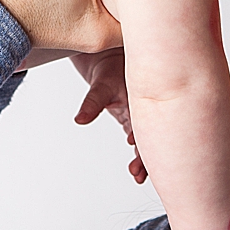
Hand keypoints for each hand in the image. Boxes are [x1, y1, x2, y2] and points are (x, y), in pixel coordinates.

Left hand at [71, 49, 145, 182]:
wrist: (108, 53)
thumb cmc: (110, 65)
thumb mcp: (103, 84)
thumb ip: (93, 103)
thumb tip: (80, 120)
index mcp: (143, 100)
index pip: (149, 124)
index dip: (143, 140)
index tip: (136, 154)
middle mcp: (143, 108)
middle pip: (150, 136)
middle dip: (145, 156)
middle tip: (138, 174)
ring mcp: (137, 114)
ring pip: (145, 139)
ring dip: (143, 158)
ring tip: (138, 175)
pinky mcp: (130, 117)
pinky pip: (137, 136)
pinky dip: (138, 151)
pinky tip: (136, 169)